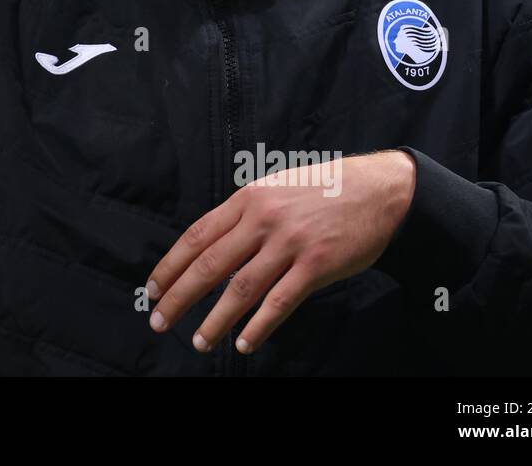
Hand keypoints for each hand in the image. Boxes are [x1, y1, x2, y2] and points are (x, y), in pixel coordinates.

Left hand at [145, 150, 415, 354]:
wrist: (378, 190)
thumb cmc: (322, 190)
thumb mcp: (274, 188)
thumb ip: (244, 215)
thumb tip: (211, 247)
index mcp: (248, 199)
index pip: (197, 236)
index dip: (171, 266)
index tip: (153, 289)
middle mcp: (263, 219)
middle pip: (210, 264)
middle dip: (180, 296)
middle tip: (159, 321)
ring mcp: (290, 243)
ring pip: (241, 288)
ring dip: (216, 320)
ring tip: (198, 341)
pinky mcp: (316, 265)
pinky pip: (280, 301)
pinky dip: (259, 326)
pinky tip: (244, 343)